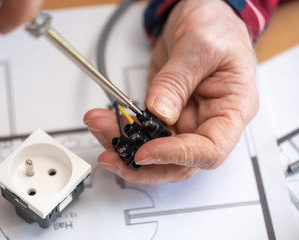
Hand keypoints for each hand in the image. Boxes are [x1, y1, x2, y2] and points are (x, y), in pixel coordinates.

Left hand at [84, 0, 257, 184]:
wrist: (201, 12)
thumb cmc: (216, 24)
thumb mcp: (200, 45)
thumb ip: (178, 80)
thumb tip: (160, 112)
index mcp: (232, 109)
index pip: (209, 150)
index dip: (176, 156)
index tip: (146, 151)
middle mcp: (209, 120)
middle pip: (179, 162)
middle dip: (142, 163)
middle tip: (112, 154)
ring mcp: (185, 117)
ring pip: (156, 150)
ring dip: (126, 146)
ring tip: (101, 129)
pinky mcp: (165, 111)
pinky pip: (143, 131)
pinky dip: (123, 130)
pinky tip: (106, 122)